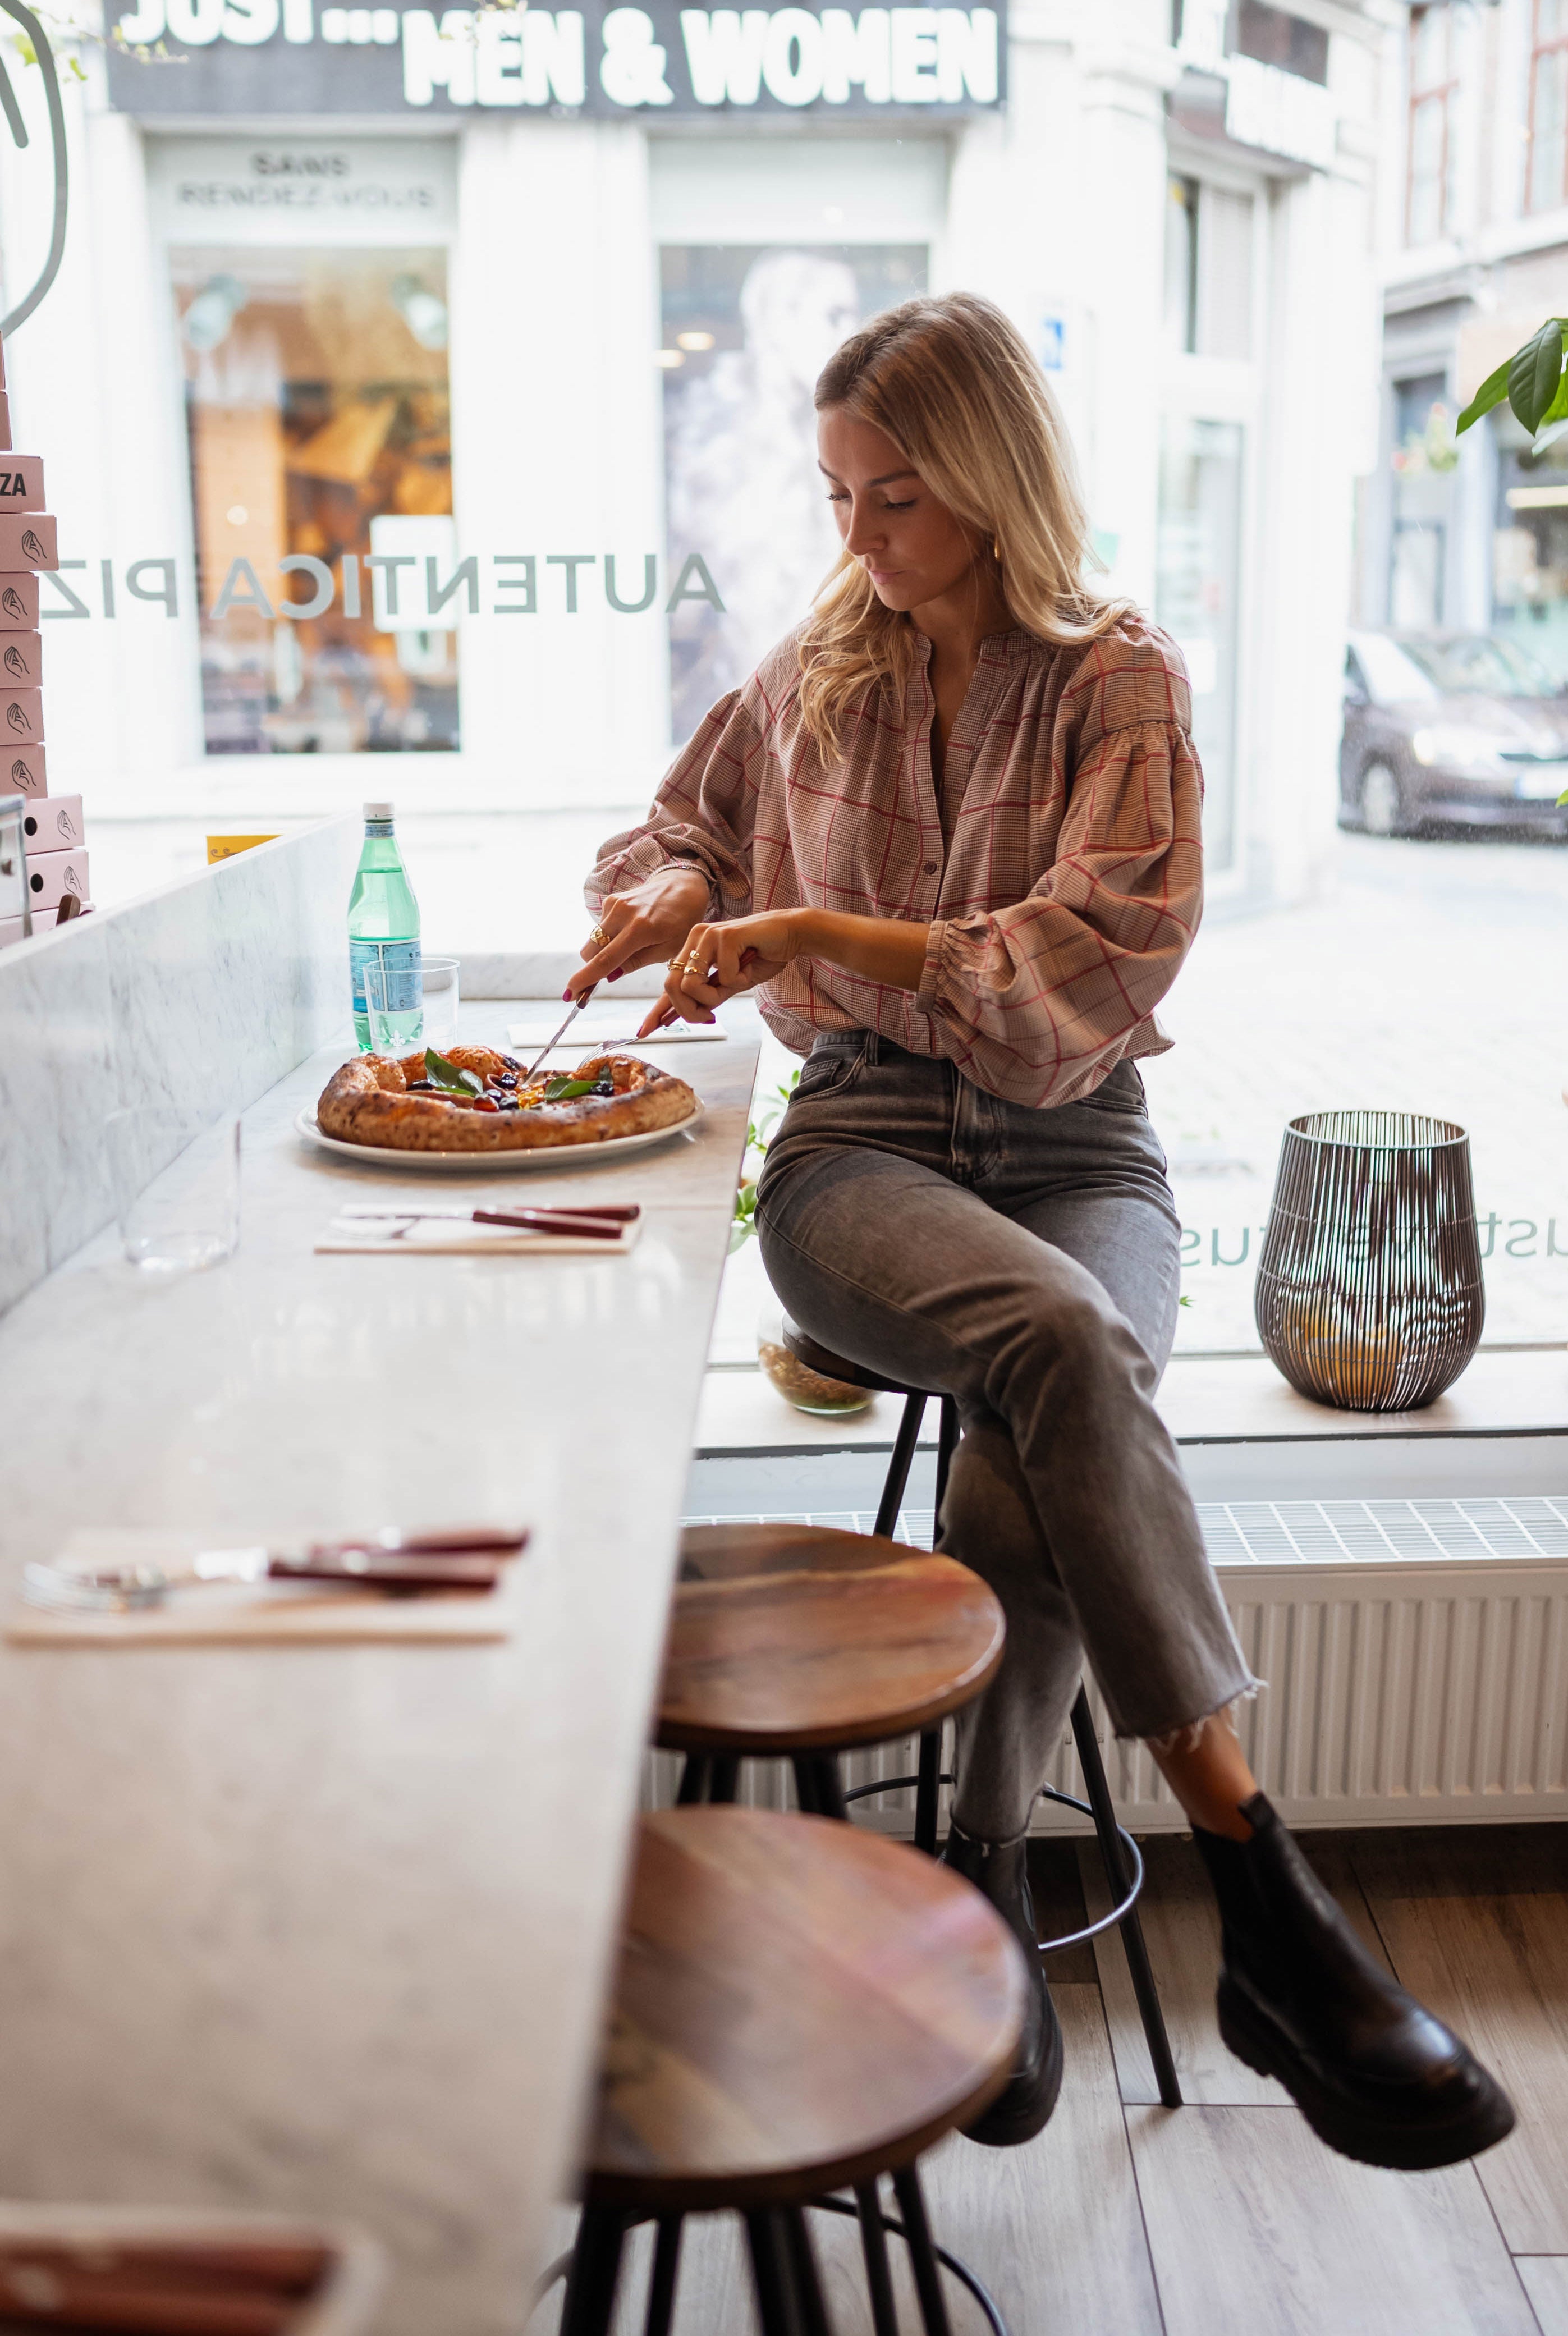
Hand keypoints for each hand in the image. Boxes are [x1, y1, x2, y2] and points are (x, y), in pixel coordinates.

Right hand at [568, 866, 712, 1003]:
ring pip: (594, 941)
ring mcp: (614, 904)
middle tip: (607, 975)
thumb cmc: (681, 922)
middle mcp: (622, 914)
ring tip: (631, 946)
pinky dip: (610, 936)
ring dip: (604, 950)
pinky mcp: (611, 900)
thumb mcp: (667, 949)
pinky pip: (601, 928)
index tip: (570, 993)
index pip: (605, 959)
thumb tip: (608, 976)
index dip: (585, 979)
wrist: (682, 887)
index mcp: (640, 930)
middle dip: (594, 966)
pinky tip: (630, 931)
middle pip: (590, 951)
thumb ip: (635, 963)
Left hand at [637, 910, 802, 1035]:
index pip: (670, 983)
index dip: (657, 1010)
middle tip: (711, 1015)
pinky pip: (723, 976)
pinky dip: (740, 979)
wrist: (790, 935)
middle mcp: (695, 939)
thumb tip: (693, 1015)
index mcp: (693, 949)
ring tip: (737, 981)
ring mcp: (707, 935)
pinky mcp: (724, 935)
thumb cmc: (763, 956)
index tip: (644, 1031)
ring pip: (691, 984)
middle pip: (672, 986)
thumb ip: (711, 996)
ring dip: (715, 995)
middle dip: (690, 1010)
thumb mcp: (732, 983)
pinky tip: (751, 964)